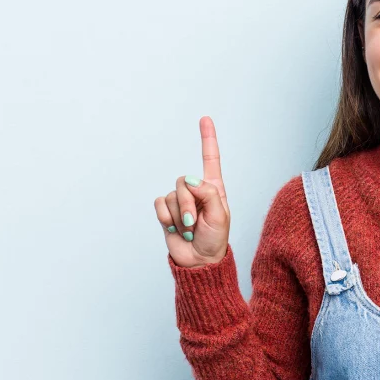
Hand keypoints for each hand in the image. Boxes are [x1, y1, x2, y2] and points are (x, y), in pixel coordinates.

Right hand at [153, 116, 230, 267]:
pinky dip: (165, 218)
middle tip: (194, 223)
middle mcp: (196, 191)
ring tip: (188, 229)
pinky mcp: (166, 211)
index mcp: (214, 188)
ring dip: (178, 215)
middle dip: (187, 204)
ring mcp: (180, 201)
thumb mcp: (220, 216)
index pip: (210, 159)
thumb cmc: (215, 239)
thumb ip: (208, 193)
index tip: (205, 118)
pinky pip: (159, 204)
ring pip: (171, 195)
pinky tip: (174, 228)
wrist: (199, 260)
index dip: (208, 138)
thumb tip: (190, 181)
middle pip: (183, 181)